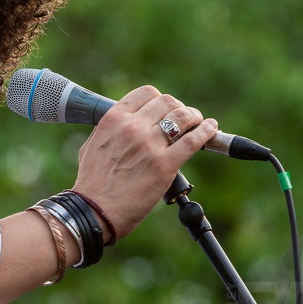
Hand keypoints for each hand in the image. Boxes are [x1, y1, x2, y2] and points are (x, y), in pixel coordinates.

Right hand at [71, 85, 217, 238]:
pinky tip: (211, 129)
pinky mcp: (164, 165)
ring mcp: (149, 145)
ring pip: (183, 117)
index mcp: (113, 119)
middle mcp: (132, 127)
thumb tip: (123, 126)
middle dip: (178, 107)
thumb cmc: (91, 182)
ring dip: (194, 117)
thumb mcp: (92, 145)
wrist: (93, 210)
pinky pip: (193, 140)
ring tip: (199, 123)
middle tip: (183, 118)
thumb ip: (110, 131)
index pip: (146, 93)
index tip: (164, 109)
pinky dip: (207, 131)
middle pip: (167, 102)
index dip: (160, 100)